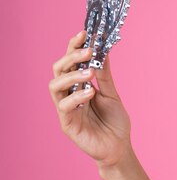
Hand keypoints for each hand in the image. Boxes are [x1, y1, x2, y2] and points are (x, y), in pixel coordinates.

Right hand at [49, 30, 131, 169]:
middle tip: (88, 50)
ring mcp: (65, 109)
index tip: (85, 32)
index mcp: (78, 85)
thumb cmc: (114, 122)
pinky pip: (64, 107)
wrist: (119, 147)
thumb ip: (104, 74)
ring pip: (55, 86)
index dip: (74, 46)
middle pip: (58, 69)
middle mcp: (69, 94)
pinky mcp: (67, 124)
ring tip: (89, 73)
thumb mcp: (111, 93)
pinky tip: (90, 93)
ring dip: (72, 75)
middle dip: (71, 57)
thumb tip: (103, 50)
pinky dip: (76, 97)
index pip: (70, 61)